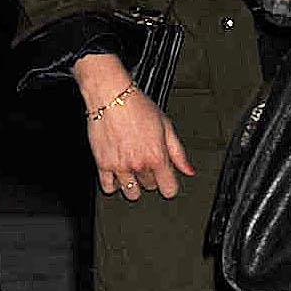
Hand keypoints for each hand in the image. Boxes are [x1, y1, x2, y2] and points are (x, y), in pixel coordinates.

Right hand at [73, 54, 194, 199]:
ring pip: (131, 192)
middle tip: (146, 162)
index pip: (169, 189)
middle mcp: (139, 164)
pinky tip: (117, 173)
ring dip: (133, 184)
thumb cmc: (137, 107)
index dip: (169, 184)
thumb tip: (188, 170)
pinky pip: (108, 187)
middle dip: (151, 178)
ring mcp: (119, 166)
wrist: (111, 97)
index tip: (166, 178)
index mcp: (157, 156)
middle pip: (150, 187)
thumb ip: (178, 153)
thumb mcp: (166, 126)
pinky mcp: (102, 164)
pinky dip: (114, 184)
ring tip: (132, 169)